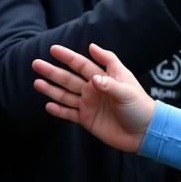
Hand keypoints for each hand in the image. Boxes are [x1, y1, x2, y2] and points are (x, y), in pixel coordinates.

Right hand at [33, 43, 153, 153]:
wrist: (144, 132)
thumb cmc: (140, 107)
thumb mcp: (127, 91)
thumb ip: (109, 84)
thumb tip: (93, 76)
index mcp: (104, 77)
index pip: (82, 64)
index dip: (69, 56)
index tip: (54, 49)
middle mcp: (94, 88)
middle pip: (69, 78)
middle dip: (52, 71)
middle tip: (36, 63)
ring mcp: (89, 104)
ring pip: (66, 94)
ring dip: (51, 89)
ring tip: (36, 82)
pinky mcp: (87, 119)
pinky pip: (69, 113)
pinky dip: (59, 110)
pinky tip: (48, 105)